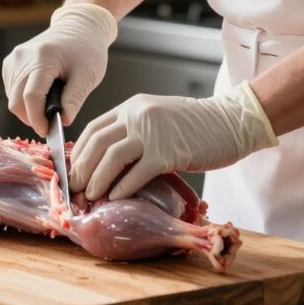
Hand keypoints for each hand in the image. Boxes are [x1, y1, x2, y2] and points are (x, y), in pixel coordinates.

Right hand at [3, 4, 117, 136]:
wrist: (78, 27)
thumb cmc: (86, 50)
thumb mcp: (87, 76)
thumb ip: (74, 100)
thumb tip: (62, 121)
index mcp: (42, 58)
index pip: (31, 96)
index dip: (37, 119)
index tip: (47, 132)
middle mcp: (21, 58)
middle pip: (16, 101)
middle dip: (31, 118)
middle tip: (49, 124)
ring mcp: (13, 59)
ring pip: (12, 97)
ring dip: (27, 109)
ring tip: (49, 106)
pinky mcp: (10, 62)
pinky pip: (11, 90)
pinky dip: (23, 99)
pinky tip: (41, 95)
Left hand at [70, 82, 278, 200]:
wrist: (232, 121)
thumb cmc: (195, 125)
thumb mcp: (156, 119)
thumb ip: (132, 132)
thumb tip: (106, 160)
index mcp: (131, 107)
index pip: (93, 129)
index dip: (79, 153)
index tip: (72, 171)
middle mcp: (137, 115)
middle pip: (97, 144)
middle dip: (82, 169)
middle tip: (75, 189)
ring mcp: (152, 133)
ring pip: (112, 158)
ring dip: (97, 180)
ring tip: (91, 196)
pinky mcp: (168, 153)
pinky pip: (137, 173)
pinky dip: (123, 187)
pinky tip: (115, 198)